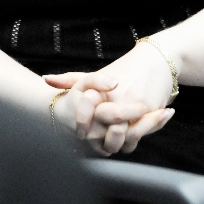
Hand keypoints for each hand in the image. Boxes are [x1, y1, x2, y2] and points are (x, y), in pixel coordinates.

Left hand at [46, 42, 176, 153]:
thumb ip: (71, 79)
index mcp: (102, 91)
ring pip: (124, 140)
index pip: (86, 117)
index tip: (80, 133)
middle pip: (105, 133)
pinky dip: (131, 141)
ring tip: (112, 140)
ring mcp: (136, 108)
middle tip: (97, 143)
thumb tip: (46, 80)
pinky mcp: (152, 113)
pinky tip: (125, 137)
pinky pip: (139, 137)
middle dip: (101, 141)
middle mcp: (118, 100)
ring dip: (118, 143)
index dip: (82, 128)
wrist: (158, 60)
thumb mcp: (97, 74)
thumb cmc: (125, 68)